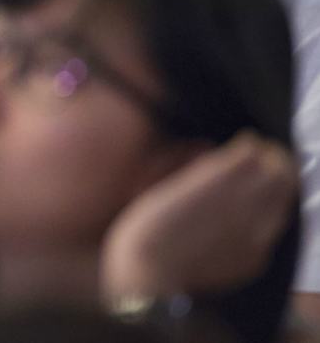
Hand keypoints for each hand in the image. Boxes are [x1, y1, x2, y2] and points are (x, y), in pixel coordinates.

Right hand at [101, 131, 297, 296]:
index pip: (252, 151)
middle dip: (270, 161)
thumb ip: (187, 163)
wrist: (148, 282)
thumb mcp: (154, 186)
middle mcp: (240, 207)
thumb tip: (205, 146)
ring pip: (283, 197)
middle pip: (278, 171)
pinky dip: (269, 213)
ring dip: (274, 186)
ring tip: (258, 185)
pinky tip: (250, 215)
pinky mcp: (256, 258)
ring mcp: (253, 235)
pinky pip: (275, 226)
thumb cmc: (144, 231)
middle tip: (257, 161)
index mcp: (213, 185)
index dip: (248, 145)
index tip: (242, 145)